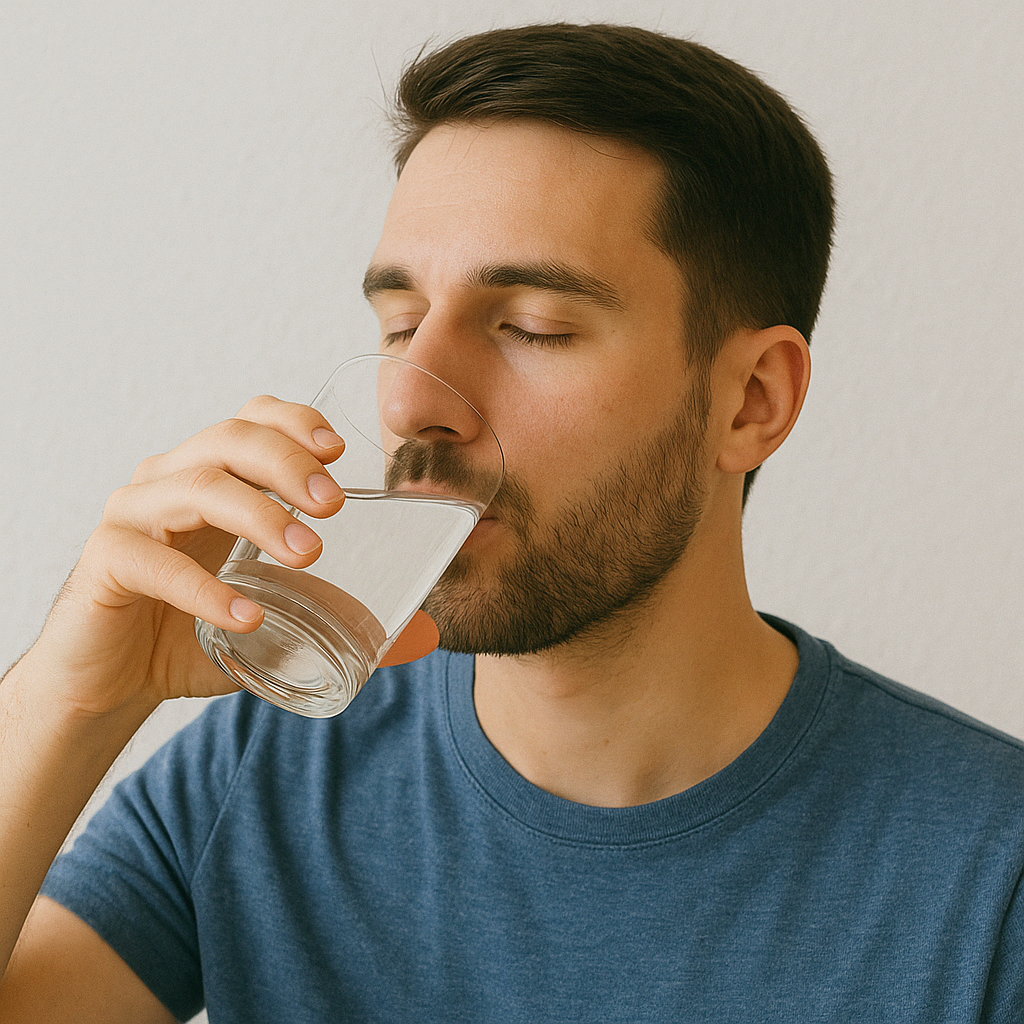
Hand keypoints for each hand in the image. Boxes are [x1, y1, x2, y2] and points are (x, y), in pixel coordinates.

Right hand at [25, 395, 437, 716]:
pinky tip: (247, 615)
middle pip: (229, 440)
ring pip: (197, 486)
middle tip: (334, 507)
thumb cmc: (192, 633)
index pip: (252, 421)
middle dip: (289, 463)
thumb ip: (339, 616)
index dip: (294, 422)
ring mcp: (131, 517)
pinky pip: (153, 561)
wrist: (111, 684)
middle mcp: (168, 482)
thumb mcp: (275, 616)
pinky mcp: (104, 562)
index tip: (339, 453)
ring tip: (308, 555)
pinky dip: (205, 589)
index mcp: (210, 478)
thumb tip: (422, 637)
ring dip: (259, 515)